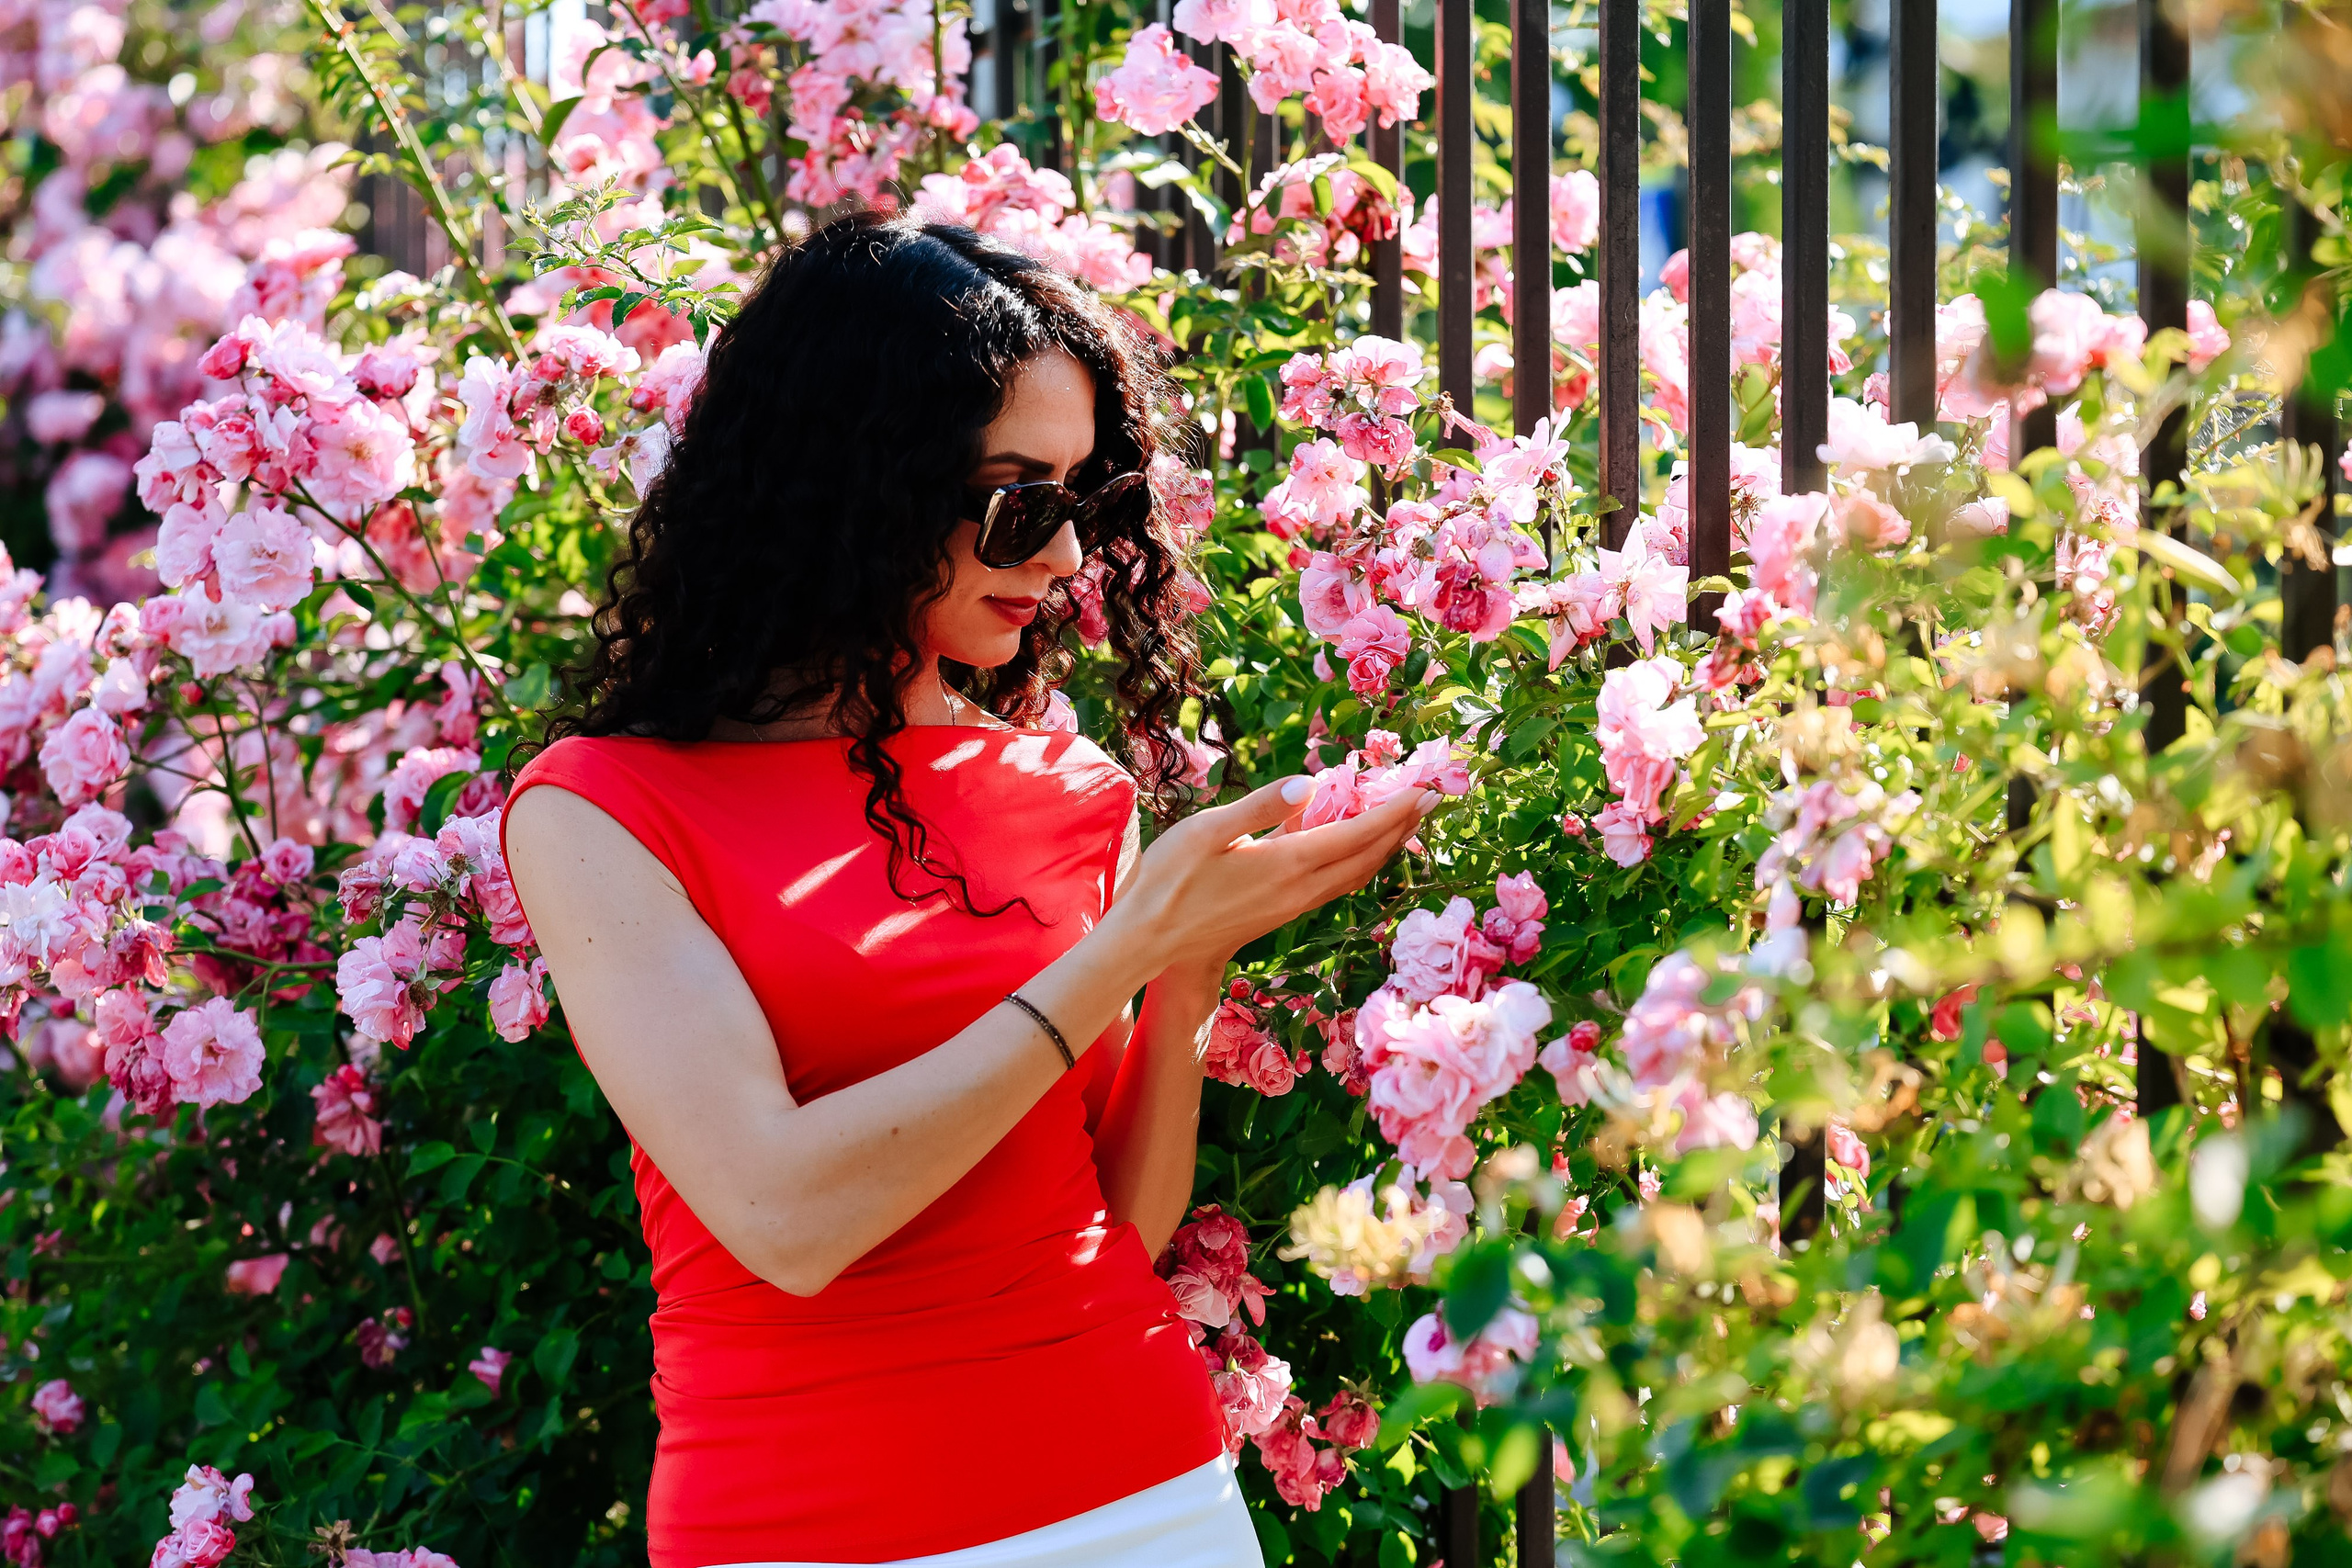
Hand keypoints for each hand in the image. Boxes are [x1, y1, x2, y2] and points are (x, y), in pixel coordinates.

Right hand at [1103, 776, 1431, 978]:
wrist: (1152, 942)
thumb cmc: (1169, 880)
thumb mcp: (1207, 831)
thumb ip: (1259, 806)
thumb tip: (1309, 784)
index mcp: (1286, 863)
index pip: (1356, 834)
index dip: (1395, 811)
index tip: (1427, 790)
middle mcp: (1300, 888)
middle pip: (1368, 856)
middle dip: (1403, 827)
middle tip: (1434, 799)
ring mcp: (1293, 904)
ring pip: (1356, 873)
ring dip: (1387, 846)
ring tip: (1408, 821)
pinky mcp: (1283, 911)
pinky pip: (1337, 883)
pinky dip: (1360, 860)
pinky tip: (1356, 846)